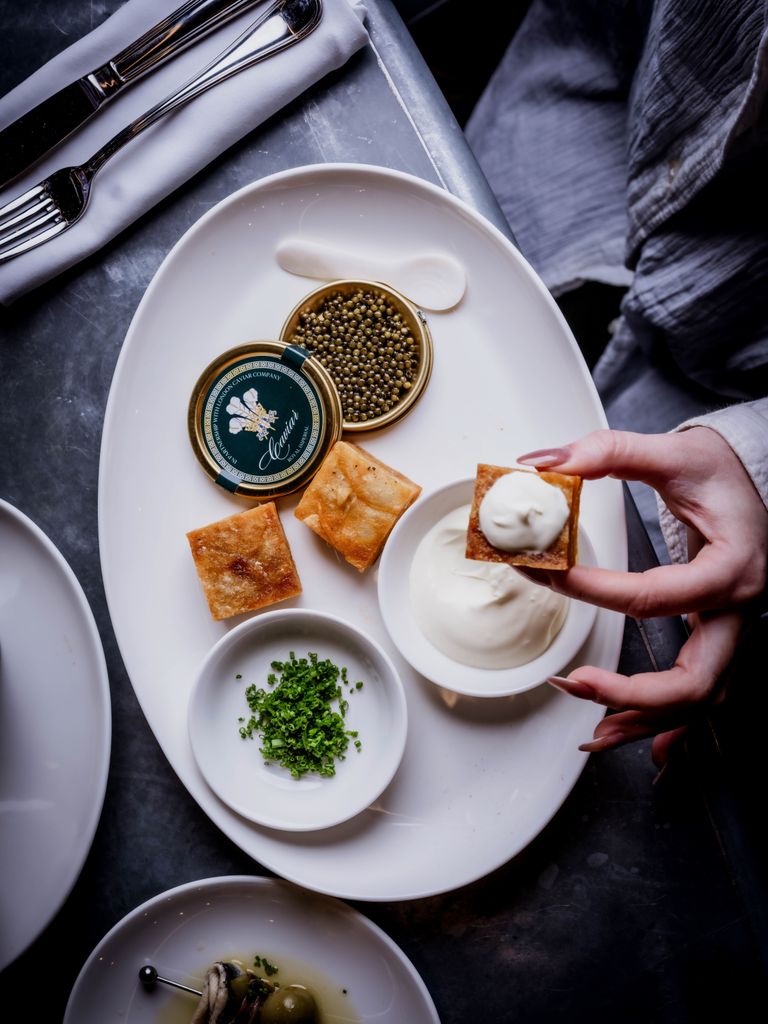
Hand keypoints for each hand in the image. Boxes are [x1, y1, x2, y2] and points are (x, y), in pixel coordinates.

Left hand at [517, 427, 767, 768]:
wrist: (758, 482)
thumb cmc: (722, 472)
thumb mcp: (672, 452)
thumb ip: (609, 453)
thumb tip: (546, 465)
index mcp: (731, 567)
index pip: (657, 596)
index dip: (595, 592)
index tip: (546, 575)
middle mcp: (739, 609)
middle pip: (698, 680)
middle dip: (634, 693)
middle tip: (574, 683)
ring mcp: (734, 630)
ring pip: (700, 700)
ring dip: (646, 719)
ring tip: (593, 731)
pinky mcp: (720, 636)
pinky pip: (702, 695)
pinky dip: (672, 726)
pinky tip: (642, 746)